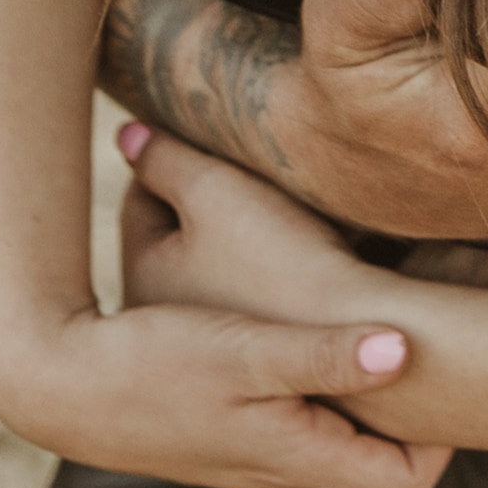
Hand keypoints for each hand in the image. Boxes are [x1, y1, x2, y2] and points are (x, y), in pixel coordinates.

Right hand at [0, 197, 446, 487]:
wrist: (59, 384)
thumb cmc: (152, 366)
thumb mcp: (246, 354)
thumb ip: (326, 354)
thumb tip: (409, 350)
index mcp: (302, 459)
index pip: (411, 482)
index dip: (446, 436)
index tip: (454, 371)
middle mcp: (286, 471)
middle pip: (381, 454)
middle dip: (412, 407)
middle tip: (436, 332)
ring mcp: (254, 456)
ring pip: (337, 430)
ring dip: (360, 388)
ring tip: (380, 319)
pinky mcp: (226, 430)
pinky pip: (298, 416)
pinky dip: (317, 382)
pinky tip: (307, 325)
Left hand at [117, 121, 410, 335]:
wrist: (361, 335)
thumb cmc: (282, 259)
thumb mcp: (215, 190)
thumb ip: (163, 157)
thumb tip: (127, 135)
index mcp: (141, 277)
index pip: (142, 196)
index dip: (178, 159)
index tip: (220, 145)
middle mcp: (163, 321)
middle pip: (174, 234)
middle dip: (203, 201)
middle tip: (249, 175)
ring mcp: (209, 344)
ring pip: (212, 266)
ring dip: (236, 237)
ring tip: (280, 214)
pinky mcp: (257, 353)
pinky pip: (248, 294)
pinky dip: (263, 272)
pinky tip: (301, 259)